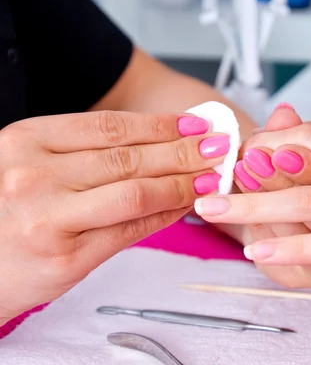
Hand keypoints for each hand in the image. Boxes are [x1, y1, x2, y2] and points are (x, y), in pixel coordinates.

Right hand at [0, 111, 229, 322]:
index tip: (194, 122)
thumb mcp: (28, 165)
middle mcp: (36, 175)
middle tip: (218, 146)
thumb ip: (82, 153)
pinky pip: (132, 229)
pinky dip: (167, 215)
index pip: (111, 126)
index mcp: (27, 141)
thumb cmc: (3, 213)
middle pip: (130, 156)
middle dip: (184, 150)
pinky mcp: (67, 258)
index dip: (160, 124)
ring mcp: (50, 218)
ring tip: (212, 175)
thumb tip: (155, 145)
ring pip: (138, 191)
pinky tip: (188, 205)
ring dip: (184, 182)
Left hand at [232, 106, 310, 287]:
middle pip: (308, 158)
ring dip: (257, 203)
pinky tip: (259, 250)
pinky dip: (293, 246)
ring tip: (216, 208)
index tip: (251, 145)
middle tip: (221, 169)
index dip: (279, 138)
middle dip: (258, 163)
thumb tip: (286, 115)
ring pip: (310, 202)